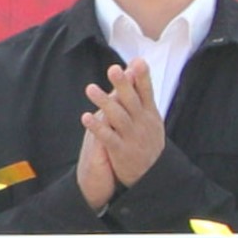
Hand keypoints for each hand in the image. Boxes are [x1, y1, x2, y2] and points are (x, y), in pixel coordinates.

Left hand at [73, 58, 165, 207]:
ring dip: (104, 103)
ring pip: (118, 117)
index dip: (143, 77)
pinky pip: (108, 137)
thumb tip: (136, 68)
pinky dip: (97, 127)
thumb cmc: (148, 141)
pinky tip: (86, 117)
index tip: (138, 62)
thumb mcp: (151, 119)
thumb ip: (143, 95)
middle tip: (113, 69)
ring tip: (90, 89)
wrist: (152, 175)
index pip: (147, 92)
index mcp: (150, 114)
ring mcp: (132, 137)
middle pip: (132, 102)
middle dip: (123, 85)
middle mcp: (142, 124)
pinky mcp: (121, 151)